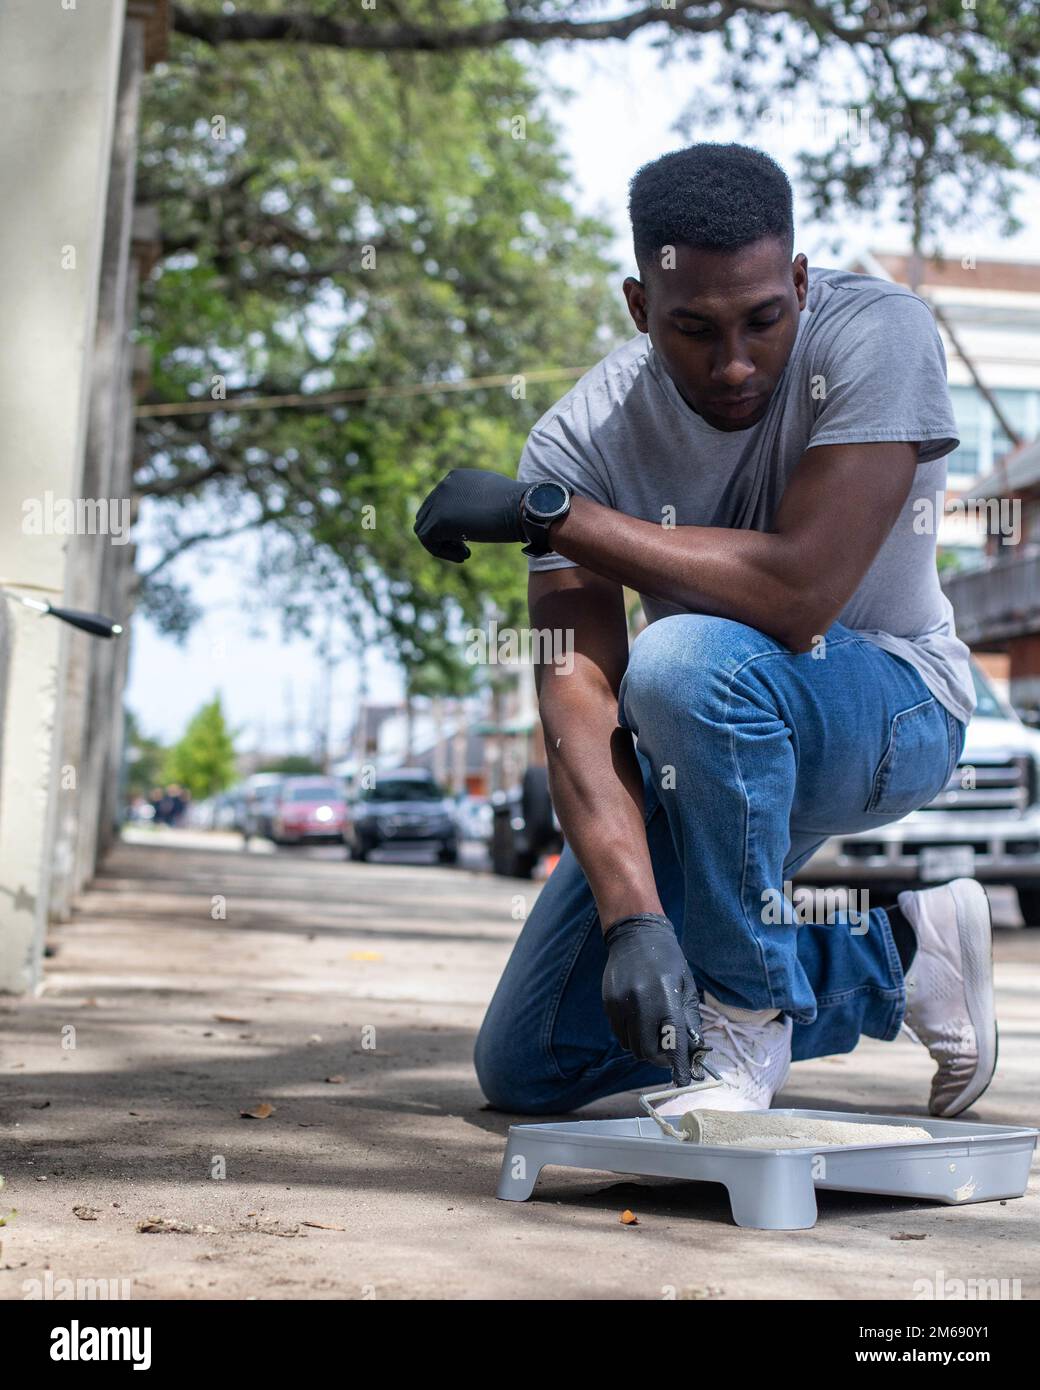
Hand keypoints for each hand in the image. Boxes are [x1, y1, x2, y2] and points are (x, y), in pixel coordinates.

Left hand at [414, 468, 526, 562]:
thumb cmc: (518, 506)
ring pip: (424, 529)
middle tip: (464, 546)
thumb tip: (469, 517)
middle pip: (427, 515)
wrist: (525, 508)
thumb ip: (475, 501)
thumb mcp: (492, 496)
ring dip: (442, 545)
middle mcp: (443, 485)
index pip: (438, 503)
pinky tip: (464, 555)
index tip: (468, 536)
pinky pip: (428, 541)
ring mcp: (439, 501)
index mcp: (455, 478)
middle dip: (442, 534)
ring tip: (464, 552)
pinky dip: (443, 552)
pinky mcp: (440, 520)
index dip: (449, 524)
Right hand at [601, 913, 705, 1085]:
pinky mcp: (608, 1003)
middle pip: (647, 1052)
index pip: (673, 1042)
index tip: (684, 1080)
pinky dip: (632, 1035)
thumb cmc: (667, 961)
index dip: (678, 1066)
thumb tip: (694, 1051)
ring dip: (645, 1047)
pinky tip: (640, 1020)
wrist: (635, 935)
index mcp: (665, 997)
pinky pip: (620, 1034)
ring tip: (654, 1031)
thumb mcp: (686, 986)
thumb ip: (690, 1020)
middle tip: (669, 1052)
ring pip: (631, 1046)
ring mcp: (621, 1004)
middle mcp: (640, 1002)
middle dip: (660, 1058)